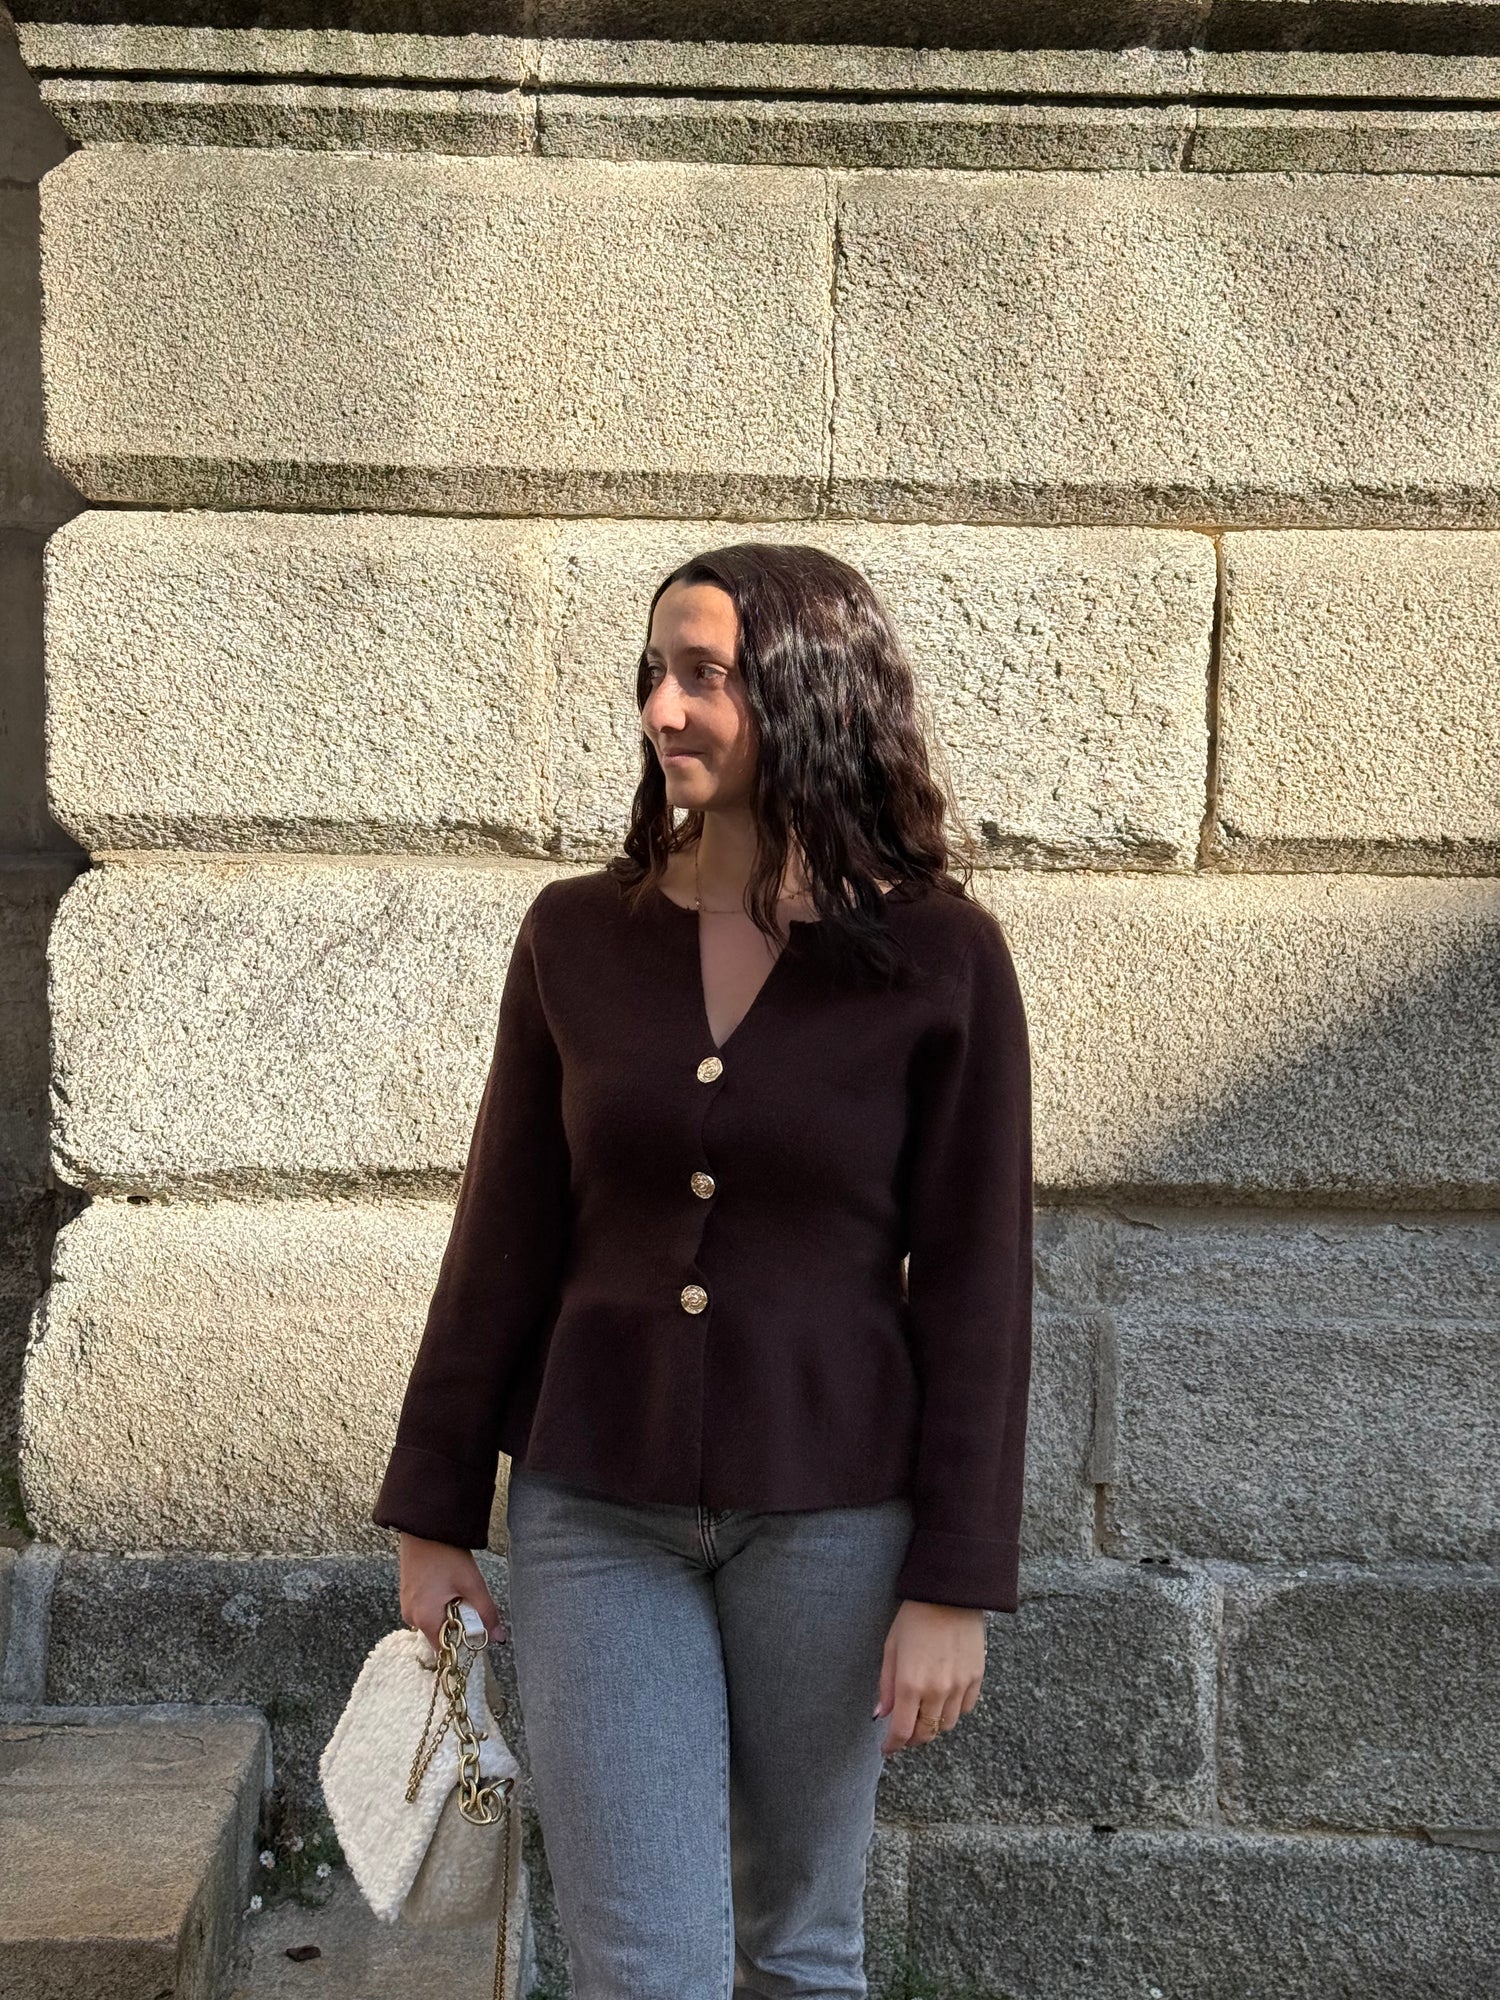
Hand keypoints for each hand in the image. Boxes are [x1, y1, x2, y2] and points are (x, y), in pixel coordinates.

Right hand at [397, 1532, 507, 1652]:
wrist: (425, 1526)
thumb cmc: (446, 1554)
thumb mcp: (472, 1584)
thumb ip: (486, 1613)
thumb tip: (499, 1638)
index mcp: (424, 1619)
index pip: (445, 1650)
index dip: (463, 1645)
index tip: (477, 1633)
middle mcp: (411, 1616)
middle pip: (441, 1634)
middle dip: (459, 1624)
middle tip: (469, 1600)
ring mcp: (407, 1604)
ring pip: (435, 1619)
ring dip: (450, 1611)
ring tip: (458, 1588)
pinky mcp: (408, 1592)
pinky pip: (427, 1607)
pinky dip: (441, 1602)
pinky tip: (447, 1583)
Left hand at [872, 1600, 985, 1753]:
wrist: (950, 1595)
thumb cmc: (914, 1618)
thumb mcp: (891, 1648)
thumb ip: (886, 1685)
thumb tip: (881, 1715)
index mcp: (910, 1684)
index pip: (902, 1731)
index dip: (893, 1746)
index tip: (887, 1749)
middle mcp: (937, 1691)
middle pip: (926, 1734)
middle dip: (912, 1738)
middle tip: (904, 1733)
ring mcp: (959, 1686)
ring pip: (947, 1726)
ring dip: (933, 1726)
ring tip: (924, 1714)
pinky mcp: (976, 1678)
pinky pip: (965, 1709)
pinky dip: (953, 1711)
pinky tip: (944, 1700)